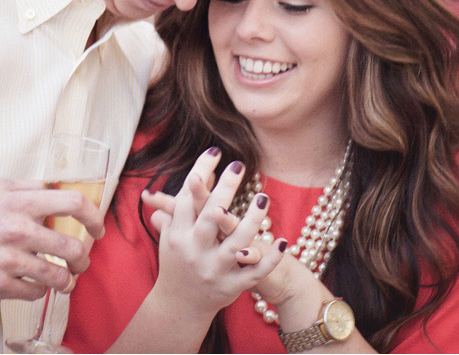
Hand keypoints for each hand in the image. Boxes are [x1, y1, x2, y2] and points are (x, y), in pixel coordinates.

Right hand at [0, 178, 103, 299]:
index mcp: (22, 202)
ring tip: (65, 279)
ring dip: (67, 280)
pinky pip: (35, 293)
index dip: (93, 216)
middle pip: (72, 248)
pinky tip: (36, 284)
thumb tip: (61, 189)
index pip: (74, 203)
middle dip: (83, 259)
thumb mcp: (0, 187)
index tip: (97, 228)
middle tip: (81, 261)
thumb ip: (32, 187)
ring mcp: (9, 260)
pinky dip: (41, 290)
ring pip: (57, 276)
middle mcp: (18, 230)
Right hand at [144, 174, 317, 308]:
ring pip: (236, 243)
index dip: (201, 173)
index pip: (187, 198)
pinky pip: (255, 271)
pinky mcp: (232, 286)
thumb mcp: (175, 231)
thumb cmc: (178, 258)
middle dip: (224, 190)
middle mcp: (194, 252)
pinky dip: (270, 257)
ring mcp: (214, 270)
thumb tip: (204, 171)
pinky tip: (283, 239)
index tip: (216, 152)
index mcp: (178, 235)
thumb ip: (185, 203)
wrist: (178, 305)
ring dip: (251, 220)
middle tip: (238, 164)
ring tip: (263, 197)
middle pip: (210, 216)